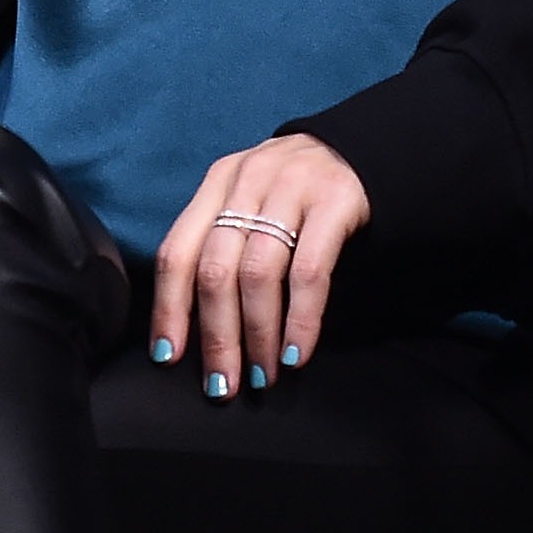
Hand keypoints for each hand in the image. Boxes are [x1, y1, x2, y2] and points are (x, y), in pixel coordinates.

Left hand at [150, 134, 369, 399]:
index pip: (178, 251)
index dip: (169, 309)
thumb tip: (191, 328)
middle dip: (217, 336)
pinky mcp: (336, 199)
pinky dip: (301, 318)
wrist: (362, 149)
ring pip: (258, 272)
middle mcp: (249, 179)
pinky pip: (310, 270)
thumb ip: (220, 244)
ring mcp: (292, 186)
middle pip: (216, 269)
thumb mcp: (248, 201)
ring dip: (258, 334)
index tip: (169, 357)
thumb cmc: (295, 192)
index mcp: (217, 182)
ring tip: (262, 375)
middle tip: (223, 384)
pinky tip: (297, 352)